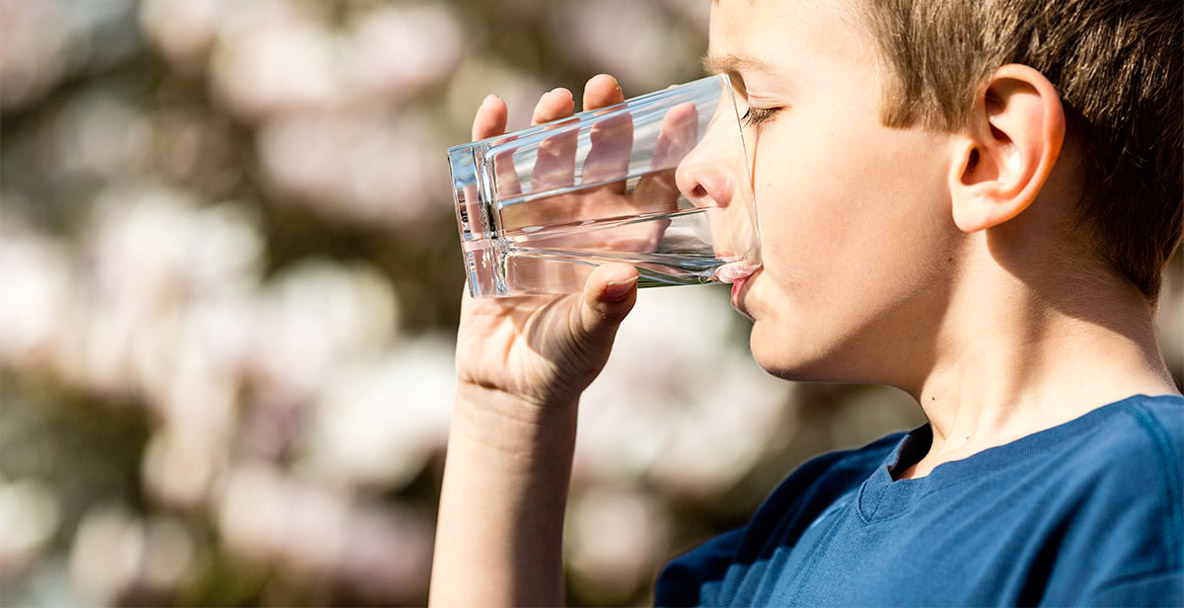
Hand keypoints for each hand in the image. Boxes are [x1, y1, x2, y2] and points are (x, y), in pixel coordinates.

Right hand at [455, 75, 641, 409]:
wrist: (508, 381)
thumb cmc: (563, 362)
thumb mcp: (586, 338)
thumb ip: (603, 310)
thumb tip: (622, 280)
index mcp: (620, 244)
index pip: (650, 192)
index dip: (666, 155)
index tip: (682, 115)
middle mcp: (584, 224)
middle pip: (597, 163)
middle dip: (602, 125)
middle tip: (605, 87)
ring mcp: (538, 220)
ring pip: (547, 163)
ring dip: (550, 130)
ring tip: (556, 100)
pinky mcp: (494, 226)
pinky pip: (492, 179)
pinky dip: (490, 144)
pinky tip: (494, 109)